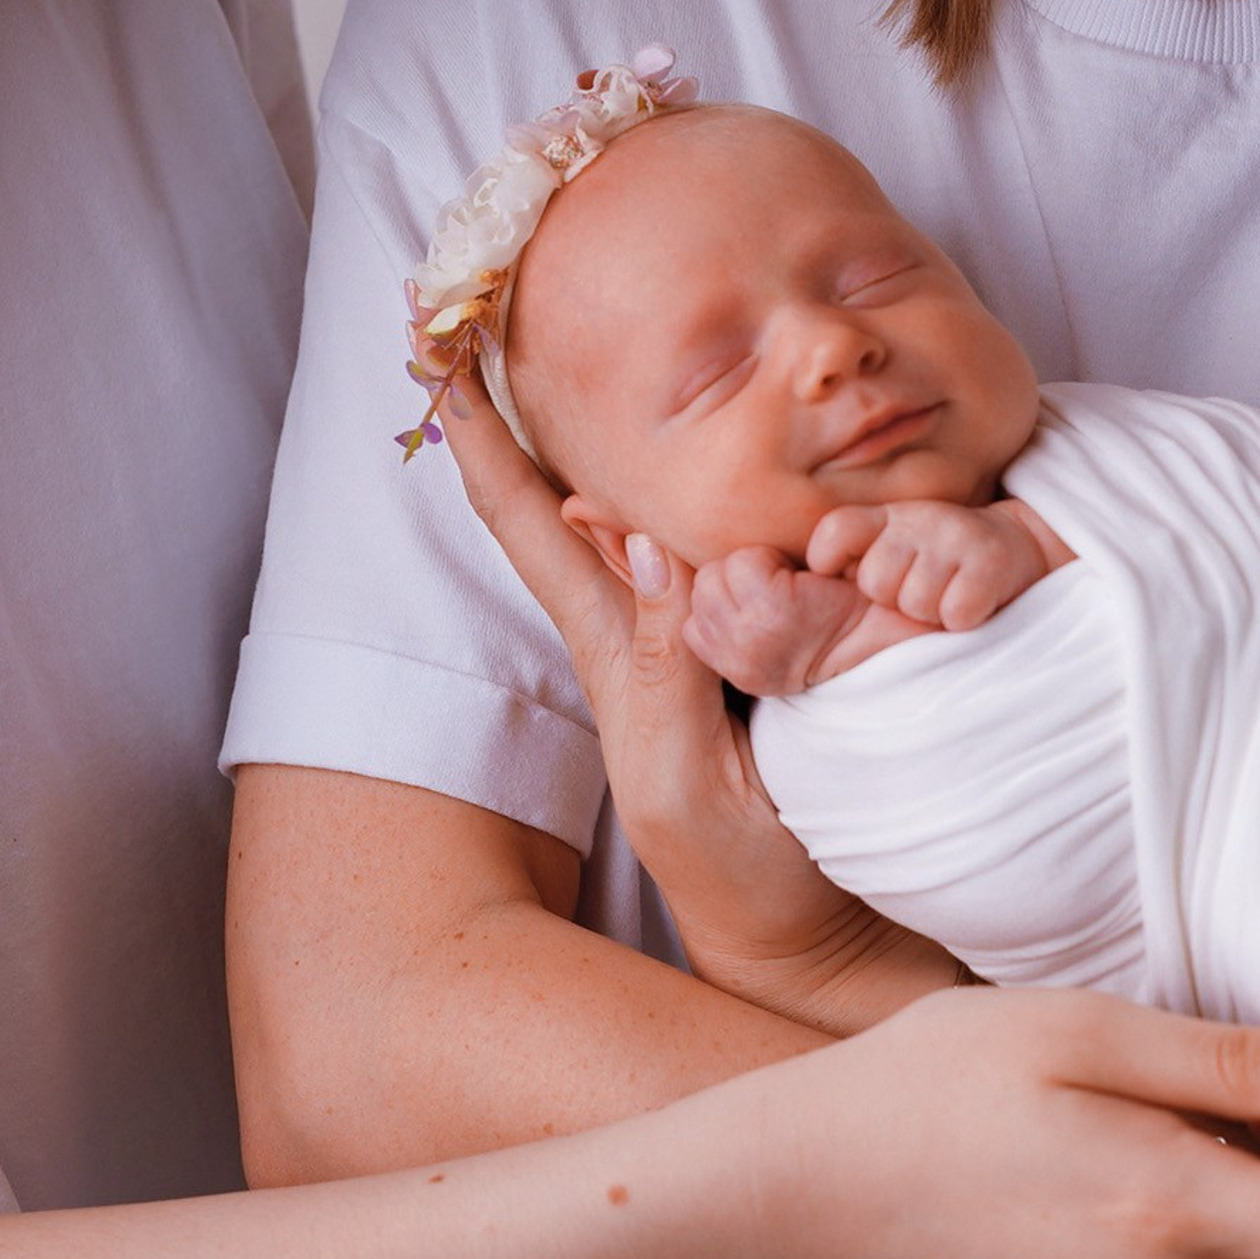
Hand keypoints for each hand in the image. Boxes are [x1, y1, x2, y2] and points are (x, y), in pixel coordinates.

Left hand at [442, 378, 957, 1029]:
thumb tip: (642, 538)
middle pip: (571, 501)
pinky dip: (704, 489)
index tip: (439, 353)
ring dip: (598, 440)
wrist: (820, 945)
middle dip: (523, 412)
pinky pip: (728, 547)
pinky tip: (709, 465)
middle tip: (479, 313)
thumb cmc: (752, 876)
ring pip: (646, 515)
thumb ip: (667, 666)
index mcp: (621, 652)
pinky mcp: (773, 650)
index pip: (539, 525)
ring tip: (558, 359)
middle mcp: (650, 630)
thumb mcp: (686, 782)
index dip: (487, 442)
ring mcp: (705, 642)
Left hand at [810, 499, 1055, 632]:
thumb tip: (803, 580)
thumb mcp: (889, 544)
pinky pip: (955, 613)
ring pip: (915, 602)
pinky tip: (972, 604)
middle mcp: (919, 519)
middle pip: (874, 580)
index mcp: (886, 516)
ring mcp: (955, 538)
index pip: (833, 531)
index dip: (828, 561)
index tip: (849, 574)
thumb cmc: (937, 559)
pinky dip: (963, 619)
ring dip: (931, 612)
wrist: (1018, 549)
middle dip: (893, 598)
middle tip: (919, 587)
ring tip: (946, 593)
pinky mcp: (990, 563)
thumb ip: (847, 554)